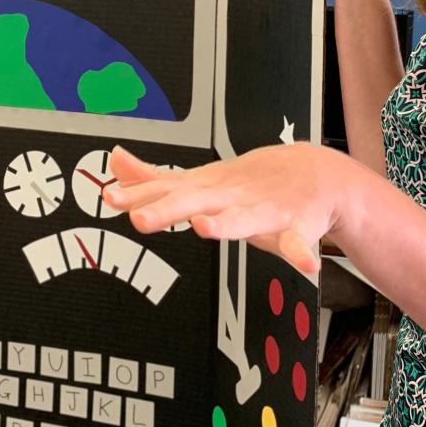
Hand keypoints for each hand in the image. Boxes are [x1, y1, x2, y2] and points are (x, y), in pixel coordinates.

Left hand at [103, 143, 351, 276]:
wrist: (314, 173)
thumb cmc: (251, 182)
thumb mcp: (200, 180)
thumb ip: (155, 178)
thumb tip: (115, 163)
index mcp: (207, 189)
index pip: (167, 190)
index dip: (138, 195)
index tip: (111, 197)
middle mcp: (231, 196)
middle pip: (195, 202)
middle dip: (168, 209)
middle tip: (141, 219)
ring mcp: (263, 210)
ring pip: (242, 219)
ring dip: (225, 223)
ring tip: (205, 228)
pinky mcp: (296, 226)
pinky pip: (298, 242)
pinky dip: (301, 252)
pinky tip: (305, 262)